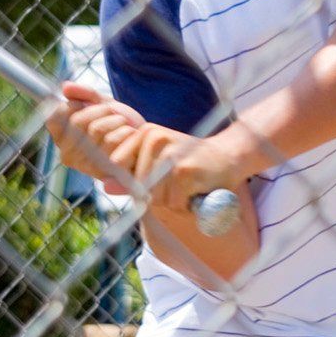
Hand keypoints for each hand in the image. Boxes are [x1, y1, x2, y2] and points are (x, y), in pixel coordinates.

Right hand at [44, 81, 144, 190]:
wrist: (147, 142)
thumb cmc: (120, 124)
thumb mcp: (103, 103)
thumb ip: (85, 94)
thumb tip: (66, 87)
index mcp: (62, 139)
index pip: (54, 117)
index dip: (74, 105)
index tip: (91, 105)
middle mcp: (68, 155)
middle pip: (77, 121)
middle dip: (102, 111)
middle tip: (115, 115)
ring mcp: (85, 165)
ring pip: (97, 130)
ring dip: (117, 121)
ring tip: (124, 127)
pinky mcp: (104, 172)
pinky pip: (112, 141)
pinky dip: (127, 133)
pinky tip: (132, 138)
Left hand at [107, 123, 251, 223]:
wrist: (230, 156)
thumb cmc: (191, 162)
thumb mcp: (158, 162)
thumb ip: (131, 174)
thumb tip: (105, 186)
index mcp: (145, 132)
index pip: (117, 165)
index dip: (132, 180)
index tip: (156, 176)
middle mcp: (155, 138)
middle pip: (137, 185)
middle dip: (156, 193)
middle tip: (177, 181)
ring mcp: (170, 154)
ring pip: (154, 197)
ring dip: (172, 201)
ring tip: (187, 185)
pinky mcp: (185, 171)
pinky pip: (173, 203)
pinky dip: (185, 204)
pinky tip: (196, 190)